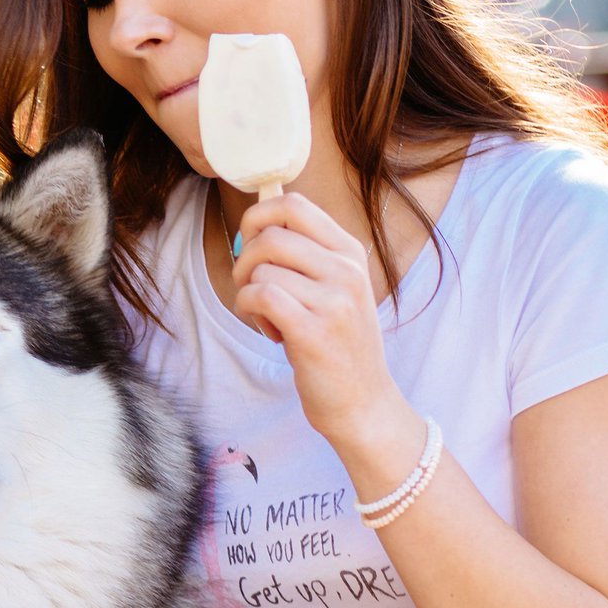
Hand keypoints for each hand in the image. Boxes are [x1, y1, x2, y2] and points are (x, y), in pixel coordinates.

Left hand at [232, 191, 410, 445]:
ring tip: (269, 317)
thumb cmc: (337, 342)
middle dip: (245, 260)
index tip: (251, 241)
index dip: (258, 216)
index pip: (294, 205)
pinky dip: (249, 310)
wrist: (362, 401)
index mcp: (350, 252)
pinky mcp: (314, 330)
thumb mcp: (335, 288)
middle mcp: (347, 270)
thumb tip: (258, 216)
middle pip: (271, 236)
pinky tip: (270, 329)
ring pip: (261, 270)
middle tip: (252, 287)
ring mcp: (334, 300)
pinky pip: (260, 296)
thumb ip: (305, 253)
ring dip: (248, 294)